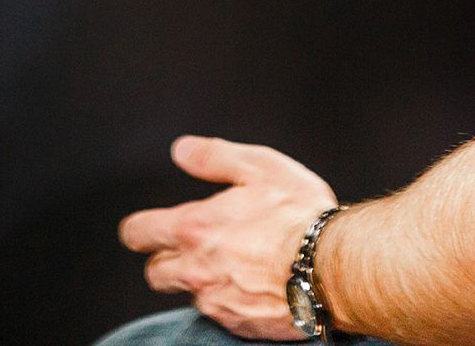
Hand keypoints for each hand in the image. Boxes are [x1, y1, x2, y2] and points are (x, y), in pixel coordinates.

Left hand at [118, 136, 338, 340]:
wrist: (335, 270)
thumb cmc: (301, 216)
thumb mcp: (260, 168)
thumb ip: (214, 157)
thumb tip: (182, 150)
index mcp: (195, 228)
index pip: (139, 233)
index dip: (140, 228)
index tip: (149, 227)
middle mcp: (196, 270)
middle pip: (155, 272)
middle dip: (165, 259)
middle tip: (193, 245)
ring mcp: (217, 302)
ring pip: (190, 293)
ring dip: (201, 280)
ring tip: (234, 264)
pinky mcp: (239, 324)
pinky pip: (221, 313)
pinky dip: (231, 299)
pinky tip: (255, 284)